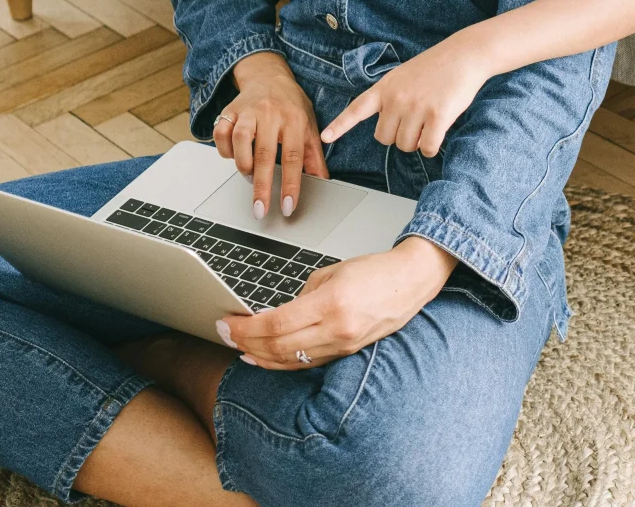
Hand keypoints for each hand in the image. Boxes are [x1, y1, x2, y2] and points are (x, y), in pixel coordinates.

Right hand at [213, 52, 328, 218]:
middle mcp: (270, 113)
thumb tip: (323, 183)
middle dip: (262, 186)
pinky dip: (224, 150)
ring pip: (239, 141)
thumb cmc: (290, 104)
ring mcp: (248, 111)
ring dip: (243, 166)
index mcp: (294, 119)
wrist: (268, 75)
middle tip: (260, 210)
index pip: (293, 157)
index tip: (287, 207)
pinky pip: (220, 133)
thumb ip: (314, 156)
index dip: (290, 184)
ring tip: (250, 178)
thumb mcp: (309, 126)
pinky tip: (234, 157)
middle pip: (264, 154)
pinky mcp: (230, 110)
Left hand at [220, 237, 453, 368]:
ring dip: (260, 358)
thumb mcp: (331, 273)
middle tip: (223, 335)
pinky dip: (283, 362)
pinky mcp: (347, 352)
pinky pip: (308, 363)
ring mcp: (343, 345)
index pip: (275, 325)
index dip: (245, 328)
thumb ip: (303, 296)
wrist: (411, 282)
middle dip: (245, 344)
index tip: (226, 323)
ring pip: (291, 361)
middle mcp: (336, 330)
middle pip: (278, 348)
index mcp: (330, 304)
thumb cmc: (373, 271)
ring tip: (238, 349)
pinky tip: (266, 358)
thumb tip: (278, 315)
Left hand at [320, 33, 490, 155]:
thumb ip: (389, 99)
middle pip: (384, 139)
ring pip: (405, 145)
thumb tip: (385, 131)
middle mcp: (396, 98)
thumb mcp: (401, 77)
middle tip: (413, 122)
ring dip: (416, 142)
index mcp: (384, 88)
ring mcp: (416, 107)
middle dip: (398, 137)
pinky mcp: (438, 116)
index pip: (356, 109)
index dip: (340, 126)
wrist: (463, 55)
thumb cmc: (434, 68)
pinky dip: (431, 148)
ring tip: (427, 122)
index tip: (325, 137)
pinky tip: (437, 134)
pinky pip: (427, 148)